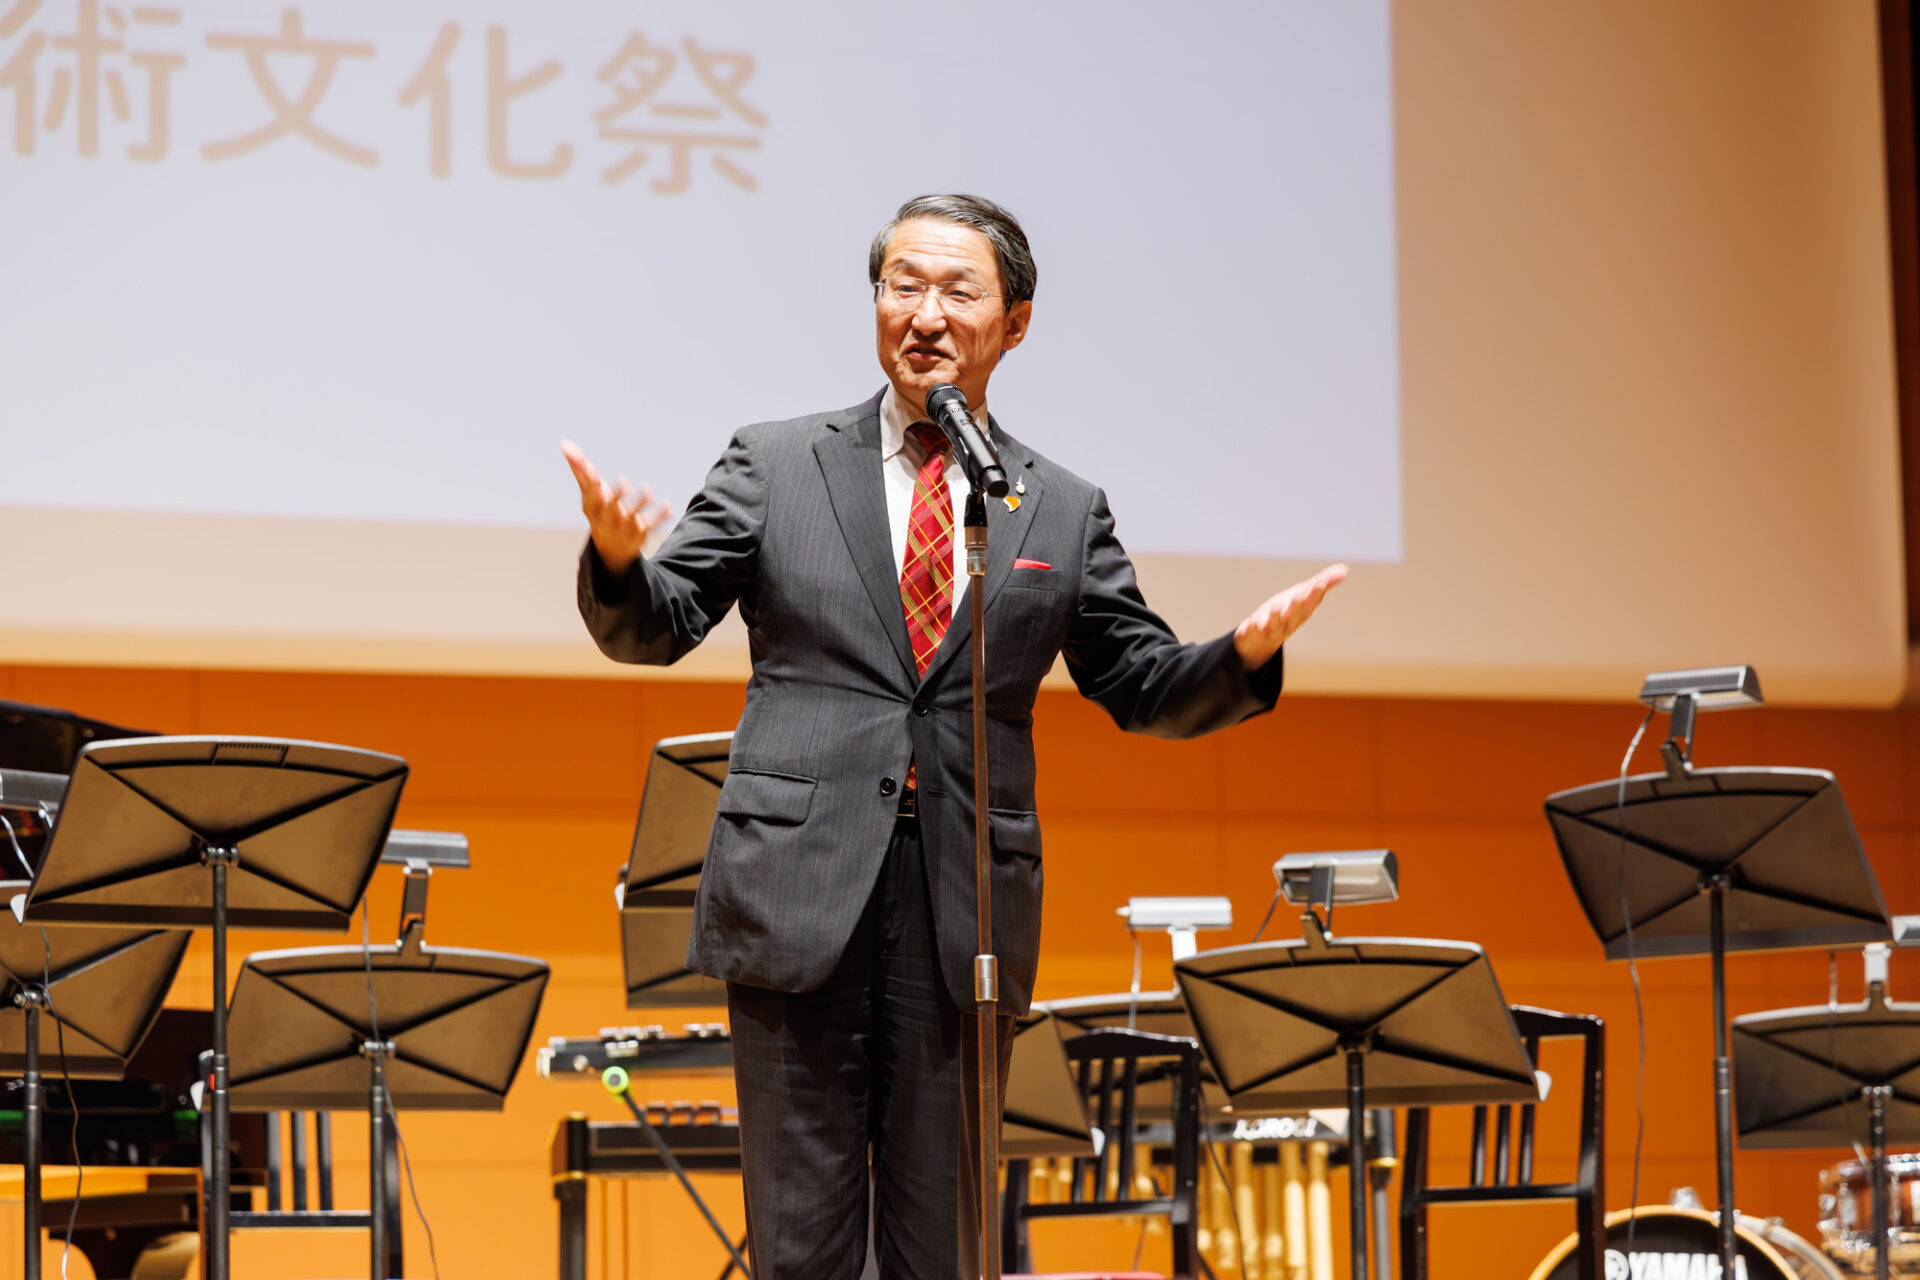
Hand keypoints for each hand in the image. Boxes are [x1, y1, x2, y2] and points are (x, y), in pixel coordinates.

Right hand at [562, 440, 672, 575]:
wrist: (610, 547)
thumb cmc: (597, 510)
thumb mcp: (588, 492)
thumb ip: (579, 468)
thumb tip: (564, 443)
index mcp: (593, 506)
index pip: (591, 494)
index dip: (591, 482)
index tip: (591, 467)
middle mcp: (608, 518)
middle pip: (611, 507)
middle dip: (616, 495)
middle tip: (623, 480)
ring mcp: (624, 527)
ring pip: (632, 517)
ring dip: (640, 504)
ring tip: (648, 490)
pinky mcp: (640, 533)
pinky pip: (651, 527)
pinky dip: (660, 519)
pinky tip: (670, 508)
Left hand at [1233, 563, 1348, 670]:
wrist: (1260, 642)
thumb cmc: (1285, 613)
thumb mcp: (1302, 596)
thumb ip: (1322, 584)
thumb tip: (1345, 570)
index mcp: (1300, 612)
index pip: (1310, 602)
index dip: (1315, 594)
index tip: (1320, 583)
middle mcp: (1287, 622)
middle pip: (1294, 615)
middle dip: (1297, 606)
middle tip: (1300, 595)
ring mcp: (1268, 629)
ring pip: (1273, 625)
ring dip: (1275, 618)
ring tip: (1275, 608)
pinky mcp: (1250, 634)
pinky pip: (1250, 632)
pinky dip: (1251, 629)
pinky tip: (1251, 623)